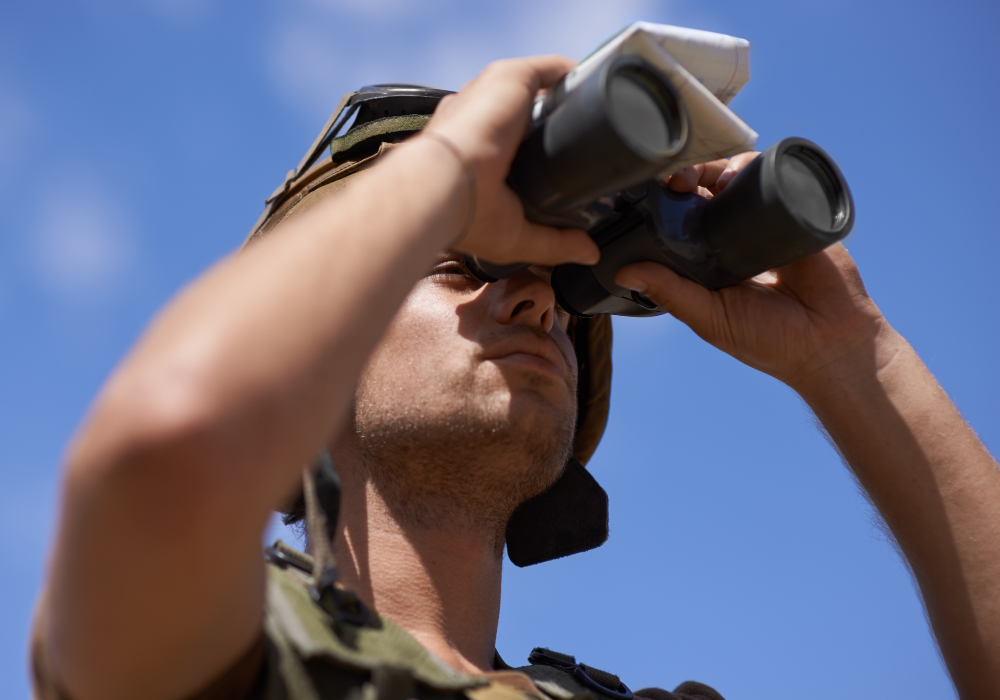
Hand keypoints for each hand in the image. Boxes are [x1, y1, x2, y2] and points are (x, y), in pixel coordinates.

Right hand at [421, 56, 599, 267]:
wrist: (443, 185)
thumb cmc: (463, 215)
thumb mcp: (515, 237)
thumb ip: (554, 243)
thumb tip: (589, 253)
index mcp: (468, 152)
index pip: (503, 143)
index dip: (533, 150)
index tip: (562, 162)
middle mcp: (475, 118)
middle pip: (521, 112)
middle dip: (551, 123)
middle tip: (587, 142)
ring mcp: (491, 95)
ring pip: (537, 87)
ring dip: (565, 96)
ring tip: (599, 111)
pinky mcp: (509, 79)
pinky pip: (549, 68)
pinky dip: (574, 74)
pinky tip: (597, 86)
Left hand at [616, 154, 885, 394]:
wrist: (830, 344)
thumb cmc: (768, 340)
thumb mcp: (710, 317)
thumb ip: (671, 293)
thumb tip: (623, 273)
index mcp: (709, 257)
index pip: (681, 217)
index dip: (665, 201)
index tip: (650, 193)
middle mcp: (735, 234)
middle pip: (707, 188)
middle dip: (689, 174)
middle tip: (677, 180)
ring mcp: (767, 220)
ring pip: (739, 177)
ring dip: (719, 165)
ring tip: (709, 176)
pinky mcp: (799, 212)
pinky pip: (776, 177)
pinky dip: (757, 165)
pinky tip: (741, 171)